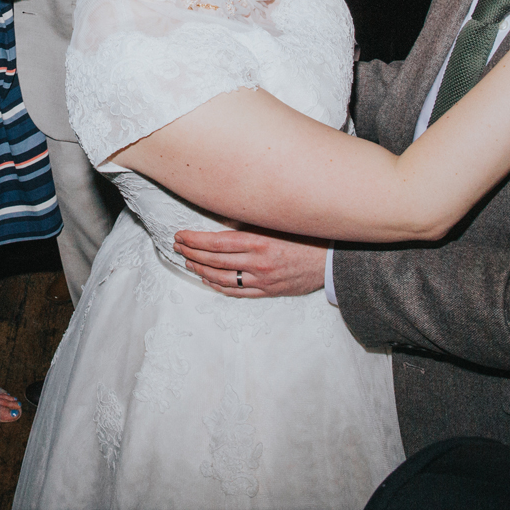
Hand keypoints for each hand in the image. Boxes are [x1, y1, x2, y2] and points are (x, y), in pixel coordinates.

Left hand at [172, 228, 329, 298]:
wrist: (333, 260)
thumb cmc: (307, 235)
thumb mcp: (278, 222)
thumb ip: (251, 221)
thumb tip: (222, 216)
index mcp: (259, 242)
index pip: (216, 243)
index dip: (194, 241)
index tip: (180, 236)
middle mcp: (258, 263)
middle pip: (214, 261)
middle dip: (192, 254)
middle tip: (177, 248)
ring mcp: (262, 281)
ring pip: (222, 279)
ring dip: (201, 271)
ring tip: (188, 264)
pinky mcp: (268, 291)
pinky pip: (238, 292)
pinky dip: (219, 287)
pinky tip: (209, 281)